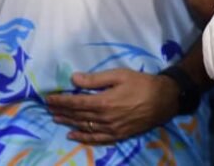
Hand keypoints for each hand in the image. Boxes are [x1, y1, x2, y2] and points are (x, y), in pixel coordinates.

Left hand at [45, 69, 178, 144]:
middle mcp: (104, 118)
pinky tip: (73, 136)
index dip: (61, 101)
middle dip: (62, 111)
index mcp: (103, 101)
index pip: (76, 102)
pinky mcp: (118, 135)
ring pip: (84, 127)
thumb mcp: (119, 75)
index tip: (49, 98)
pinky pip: (96, 139)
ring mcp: (111, 129)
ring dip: (68, 123)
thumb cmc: (142, 83)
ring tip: (56, 119)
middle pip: (77, 116)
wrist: (164, 99)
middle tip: (48, 108)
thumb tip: (74, 78)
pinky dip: (83, 138)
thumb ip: (95, 79)